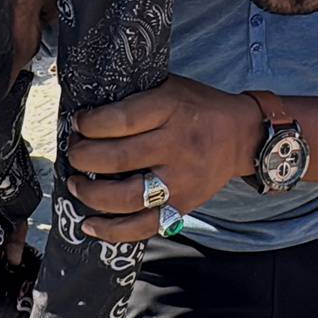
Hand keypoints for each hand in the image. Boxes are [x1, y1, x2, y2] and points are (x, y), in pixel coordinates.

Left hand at [67, 76, 262, 241]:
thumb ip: (136, 94)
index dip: (90, 124)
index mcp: (171, 109)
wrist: (243, 136)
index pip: (121, 119)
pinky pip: (144, 226)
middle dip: (84, 157)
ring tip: (76, 185)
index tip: (78, 124)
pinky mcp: (183, 205)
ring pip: (128, 197)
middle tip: (73, 154)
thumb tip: (88, 106)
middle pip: (119, 158)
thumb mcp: (171, 87)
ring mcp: (181, 180)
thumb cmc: (199, 108)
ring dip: (92, 194)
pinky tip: (90, 225)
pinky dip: (114, 231)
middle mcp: (176, 145)